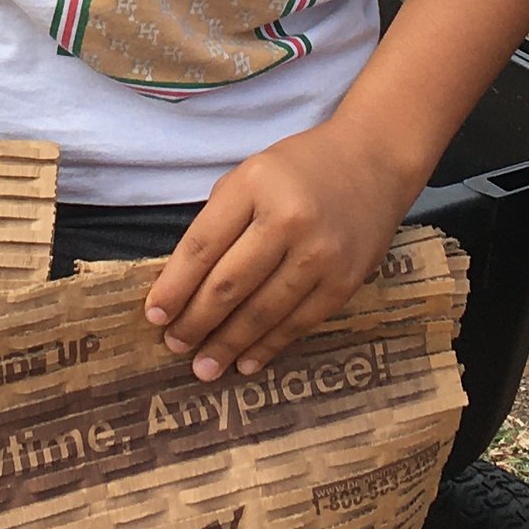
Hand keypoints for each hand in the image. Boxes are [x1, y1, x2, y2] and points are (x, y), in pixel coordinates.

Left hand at [141, 118, 420, 379]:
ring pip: (262, 311)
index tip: (154, 315)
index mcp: (254, 186)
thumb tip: (184, 285)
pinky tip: (246, 362)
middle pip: (229, 284)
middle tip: (173, 344)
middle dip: (196, 321)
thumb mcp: (250, 175)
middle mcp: (289, 220)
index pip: (202, 246)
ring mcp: (321, 253)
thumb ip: (219, 221)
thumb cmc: (299, 169)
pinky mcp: (345, 281)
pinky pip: (298, 322)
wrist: (373, 161)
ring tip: (203, 367)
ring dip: (228, 344)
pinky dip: (269, 346)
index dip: (174, 286)